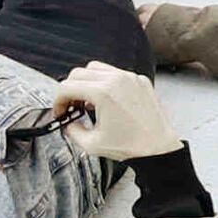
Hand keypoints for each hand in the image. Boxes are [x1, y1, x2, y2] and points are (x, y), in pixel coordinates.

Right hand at [52, 60, 182, 159]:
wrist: (159, 148)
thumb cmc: (132, 146)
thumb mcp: (92, 144)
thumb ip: (72, 130)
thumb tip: (67, 124)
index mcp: (103, 93)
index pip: (67, 87)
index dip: (58, 101)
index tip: (60, 111)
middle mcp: (117, 80)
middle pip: (79, 73)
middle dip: (70, 89)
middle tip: (71, 106)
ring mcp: (130, 78)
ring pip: (97, 68)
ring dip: (86, 82)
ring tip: (89, 102)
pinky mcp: (140, 80)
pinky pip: (116, 73)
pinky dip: (106, 83)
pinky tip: (108, 101)